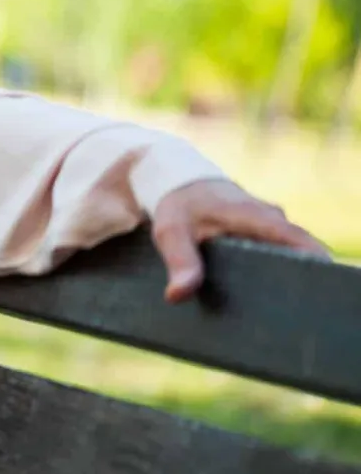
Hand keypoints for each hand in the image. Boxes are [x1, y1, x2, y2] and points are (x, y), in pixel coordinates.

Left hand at [151, 179, 329, 303]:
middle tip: (290, 310)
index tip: (323, 277)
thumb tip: (177, 294)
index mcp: (251, 214)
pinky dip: (275, 273)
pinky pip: (280, 254)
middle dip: (297, 278)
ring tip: (278, 312)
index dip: (310, 255)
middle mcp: (270, 219)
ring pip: (289, 254)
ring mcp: (272, 227)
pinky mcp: (268, 235)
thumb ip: (180, 261)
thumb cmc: (179, 207)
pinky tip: (267, 301)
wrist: (182, 184)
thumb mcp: (171, 232)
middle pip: (297, 251)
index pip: (290, 235)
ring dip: (286, 277)